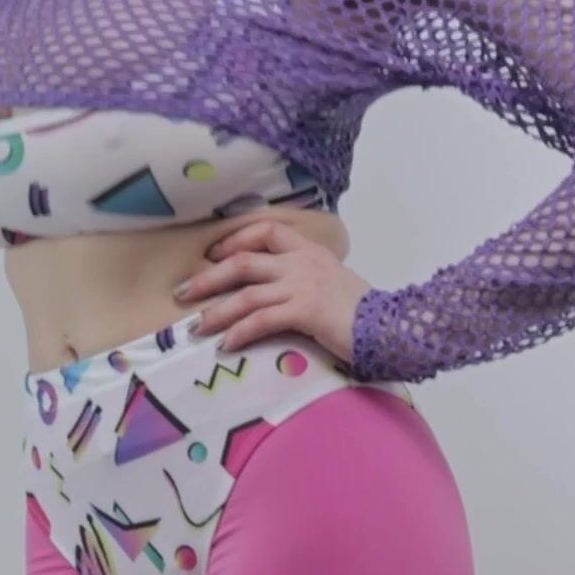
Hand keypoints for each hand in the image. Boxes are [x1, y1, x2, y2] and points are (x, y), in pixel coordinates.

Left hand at [172, 218, 371, 363]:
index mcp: (309, 250)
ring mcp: (303, 285)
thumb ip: (306, 279)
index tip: (212, 255)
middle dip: (208, 277)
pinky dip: (240, 332)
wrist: (391, 327)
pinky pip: (262, 319)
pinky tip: (226, 344)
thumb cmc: (363, 313)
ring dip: (216, 311)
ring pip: (247, 292)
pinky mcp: (305, 312)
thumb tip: (277, 292)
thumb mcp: (333, 283)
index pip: (265, 230)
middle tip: (183, 293)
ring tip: (196, 327)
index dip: (234, 240)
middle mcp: (302, 262)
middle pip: (244, 261)